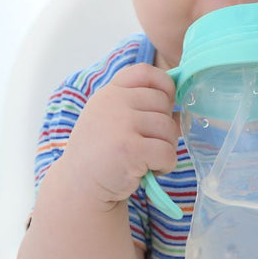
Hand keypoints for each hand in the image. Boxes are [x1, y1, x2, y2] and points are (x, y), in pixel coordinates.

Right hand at [59, 63, 179, 210]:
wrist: (79, 186)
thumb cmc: (101, 153)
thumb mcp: (111, 118)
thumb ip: (138, 105)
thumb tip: (178, 108)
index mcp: (110, 92)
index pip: (145, 72)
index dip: (164, 86)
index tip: (163, 106)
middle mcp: (113, 102)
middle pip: (163, 103)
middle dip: (164, 127)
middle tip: (148, 145)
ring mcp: (121, 124)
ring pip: (168, 128)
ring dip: (165, 148)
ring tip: (145, 159)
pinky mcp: (130, 149)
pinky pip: (167, 152)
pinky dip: (165, 165)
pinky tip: (148, 171)